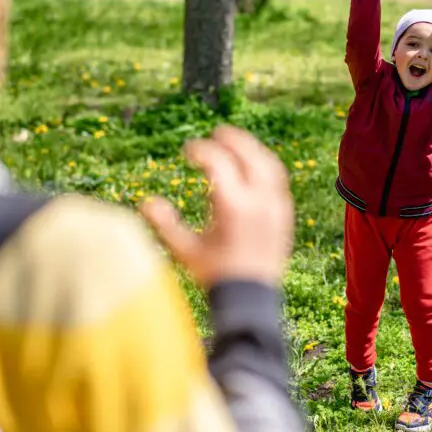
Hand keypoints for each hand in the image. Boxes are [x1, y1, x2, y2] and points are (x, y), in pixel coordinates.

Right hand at [140, 125, 293, 287]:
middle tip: (217, 132)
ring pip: (268, 164)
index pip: (218, 162)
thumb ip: (165, 225)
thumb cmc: (216, 276)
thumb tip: (146, 202)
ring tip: (237, 144)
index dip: (201, 150)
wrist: (252, 299)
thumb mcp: (186, 251)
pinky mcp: (285, 214)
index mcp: (233, 206)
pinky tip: (254, 167)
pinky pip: (278, 180)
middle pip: (249, 155)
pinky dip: (265, 166)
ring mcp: (276, 206)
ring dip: (252, 149)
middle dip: (232, 140)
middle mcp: (259, 201)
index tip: (187, 150)